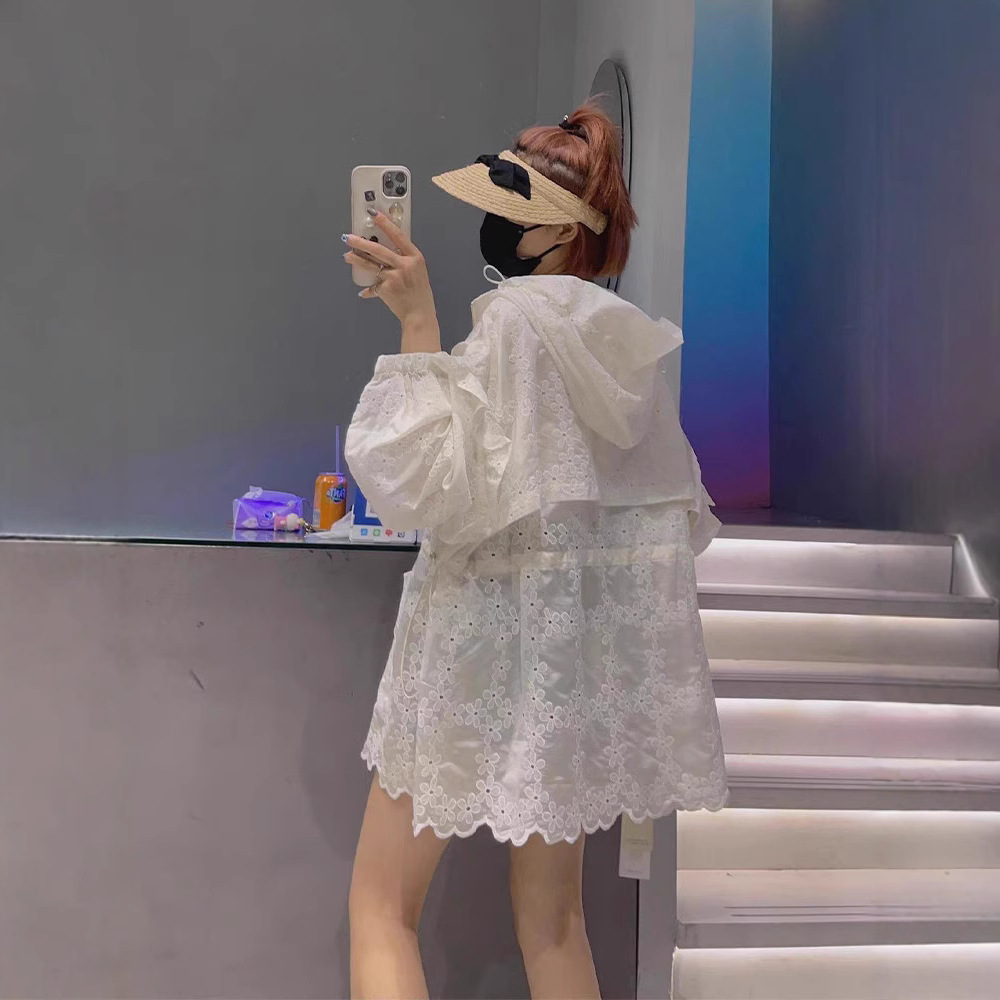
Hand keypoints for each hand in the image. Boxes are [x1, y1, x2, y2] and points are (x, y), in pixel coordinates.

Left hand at [343, 212, 436, 327]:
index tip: (373, 214)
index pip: (398, 235)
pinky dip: (369, 289)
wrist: (419, 314)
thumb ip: (404, 259)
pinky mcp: (386, 288)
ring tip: (347, 256)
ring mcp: (394, 277)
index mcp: (415, 257)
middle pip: (379, 249)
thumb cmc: (419, 293)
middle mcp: (405, 265)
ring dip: (357, 259)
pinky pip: (373, 285)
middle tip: (348, 237)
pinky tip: (365, 291)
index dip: (385, 223)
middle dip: (361, 242)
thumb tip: (384, 251)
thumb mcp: (417, 271)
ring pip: (371, 265)